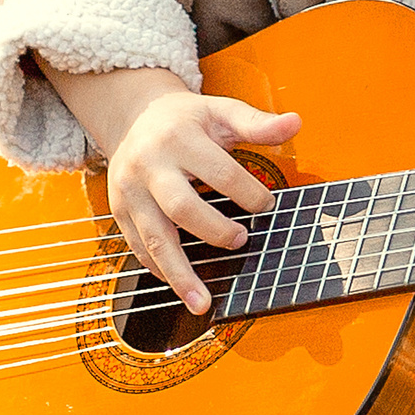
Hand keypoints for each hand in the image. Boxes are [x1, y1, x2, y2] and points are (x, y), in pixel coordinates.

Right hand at [105, 91, 302, 314]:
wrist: (133, 117)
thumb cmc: (184, 120)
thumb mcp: (220, 112)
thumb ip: (257, 123)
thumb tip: (295, 124)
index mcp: (178, 138)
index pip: (218, 172)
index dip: (247, 193)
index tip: (267, 204)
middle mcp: (149, 166)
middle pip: (181, 207)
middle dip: (214, 231)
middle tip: (241, 240)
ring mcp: (130, 191)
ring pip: (154, 238)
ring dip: (180, 274)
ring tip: (202, 303)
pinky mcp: (119, 211)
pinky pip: (138, 246)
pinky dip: (160, 269)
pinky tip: (180, 286)